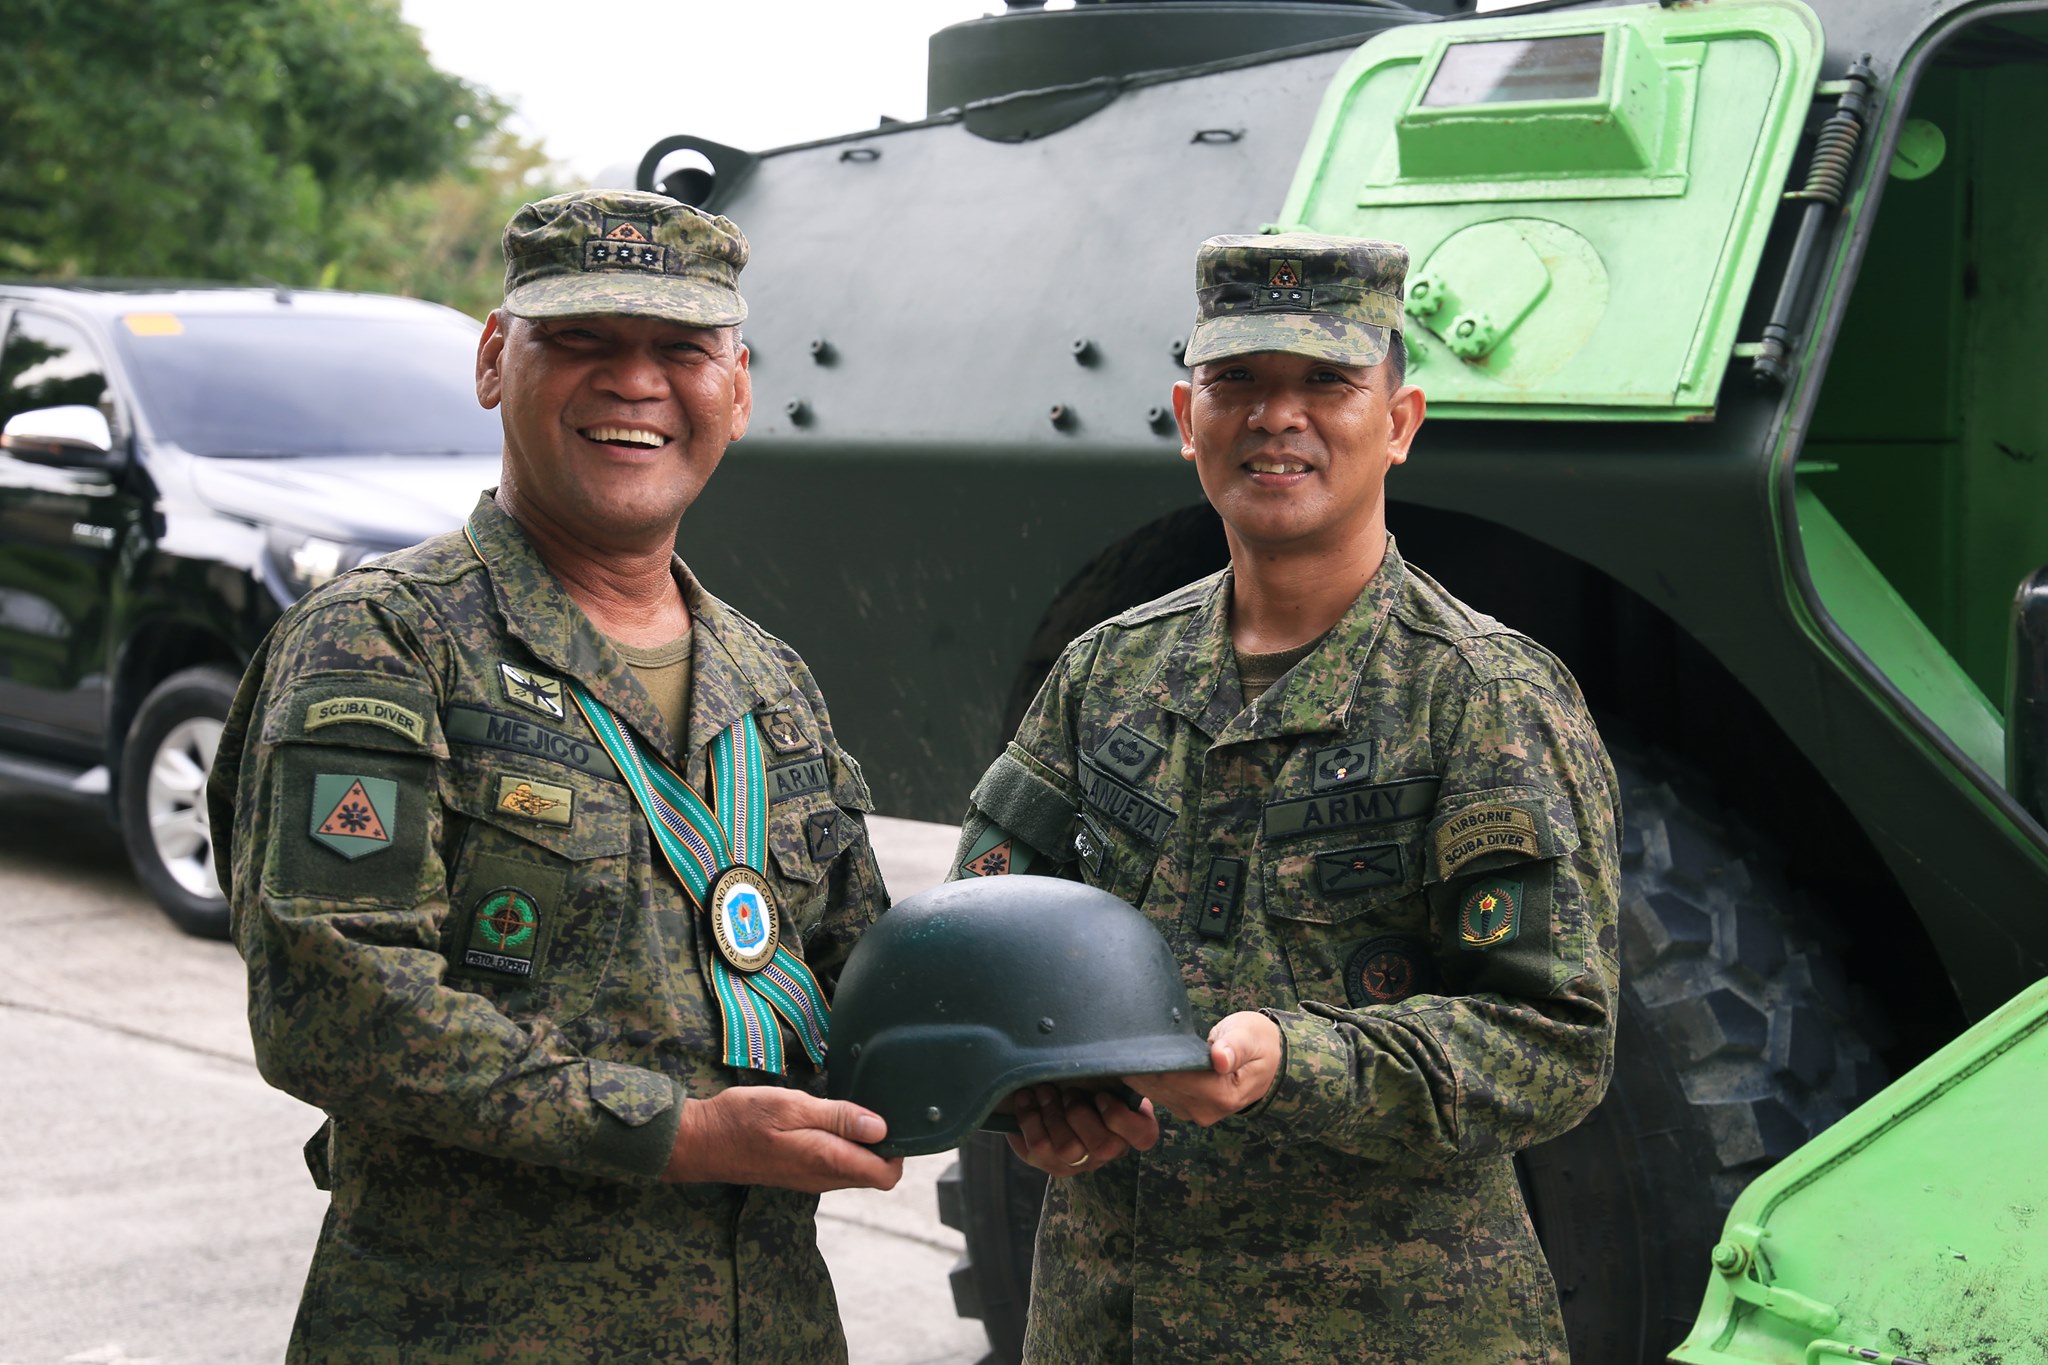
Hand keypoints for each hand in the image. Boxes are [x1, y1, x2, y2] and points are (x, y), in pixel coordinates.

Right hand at [663, 1086, 903, 1192]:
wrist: (700, 1142)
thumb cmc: (742, 1118)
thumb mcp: (791, 1106)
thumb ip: (838, 1117)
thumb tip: (881, 1128)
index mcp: (826, 1160)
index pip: (885, 1175)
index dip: (898, 1150)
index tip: (893, 1118)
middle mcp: (823, 1178)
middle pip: (874, 1175)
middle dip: (884, 1147)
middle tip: (874, 1108)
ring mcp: (810, 1179)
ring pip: (855, 1172)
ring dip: (863, 1147)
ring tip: (852, 1111)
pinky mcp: (798, 1174)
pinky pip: (835, 1167)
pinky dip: (843, 1148)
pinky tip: (831, 1121)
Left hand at [1005, 1082, 1160, 1176]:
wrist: (1055, 1092)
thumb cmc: (1090, 1080)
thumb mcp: (1109, 1075)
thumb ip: (1116, 1073)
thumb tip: (1109, 1055)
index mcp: (1134, 1128)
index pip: (1143, 1137)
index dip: (1120, 1117)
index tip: (1100, 1095)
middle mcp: (1110, 1151)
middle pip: (1102, 1146)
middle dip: (1079, 1114)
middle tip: (1067, 1092)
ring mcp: (1080, 1162)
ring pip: (1067, 1149)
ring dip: (1051, 1115)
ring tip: (1043, 1091)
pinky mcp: (1051, 1164)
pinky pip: (1037, 1149)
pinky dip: (1029, 1120)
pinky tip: (1025, 1100)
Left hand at [1125, 1011, 1282, 1126]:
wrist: (1268, 1062)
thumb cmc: (1258, 1042)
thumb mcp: (1250, 1036)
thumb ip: (1234, 1047)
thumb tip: (1220, 1058)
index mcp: (1223, 1096)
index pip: (1176, 1077)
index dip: (1155, 1059)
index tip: (1135, 1039)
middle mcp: (1205, 1111)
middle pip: (1161, 1086)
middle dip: (1142, 1064)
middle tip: (1122, 1039)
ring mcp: (1194, 1113)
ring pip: (1155, 1091)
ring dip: (1139, 1071)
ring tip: (1124, 1046)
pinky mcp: (1184, 1108)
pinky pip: (1157, 1093)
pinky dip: (1145, 1077)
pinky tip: (1135, 1059)